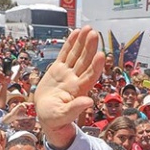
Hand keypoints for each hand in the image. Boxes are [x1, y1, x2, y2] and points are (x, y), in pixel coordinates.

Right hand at [35, 27, 103, 147]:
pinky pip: (65, 54)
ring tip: (88, 29)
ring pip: (76, 55)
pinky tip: (76, 33)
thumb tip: (89, 101)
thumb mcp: (63, 116)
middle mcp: (75, 79)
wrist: (48, 118)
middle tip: (94, 34)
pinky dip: (70, 44)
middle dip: (89, 47)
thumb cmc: (56, 120)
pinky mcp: (58, 70)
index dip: (95, 66)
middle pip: (84, 61)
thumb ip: (75, 108)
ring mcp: (67, 73)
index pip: (89, 75)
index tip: (101, 55)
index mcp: (78, 90)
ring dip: (82, 42)